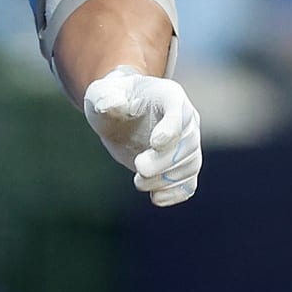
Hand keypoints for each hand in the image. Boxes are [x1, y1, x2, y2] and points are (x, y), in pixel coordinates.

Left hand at [83, 64, 201, 206]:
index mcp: (169, 95)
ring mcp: (187, 143)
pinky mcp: (181, 166)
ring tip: (139, 182)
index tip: (155, 143)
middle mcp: (186, 118)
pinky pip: (189, 183)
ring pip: (190, 165)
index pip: (179, 112)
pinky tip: (156, 198)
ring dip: (166, 179)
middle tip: (139, 167)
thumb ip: (106, 97)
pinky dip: (176, 193)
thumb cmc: (111, 98)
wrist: (118, 115)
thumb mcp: (102, 93)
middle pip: (187, 143)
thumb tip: (110, 105)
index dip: (171, 128)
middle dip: (164, 160)